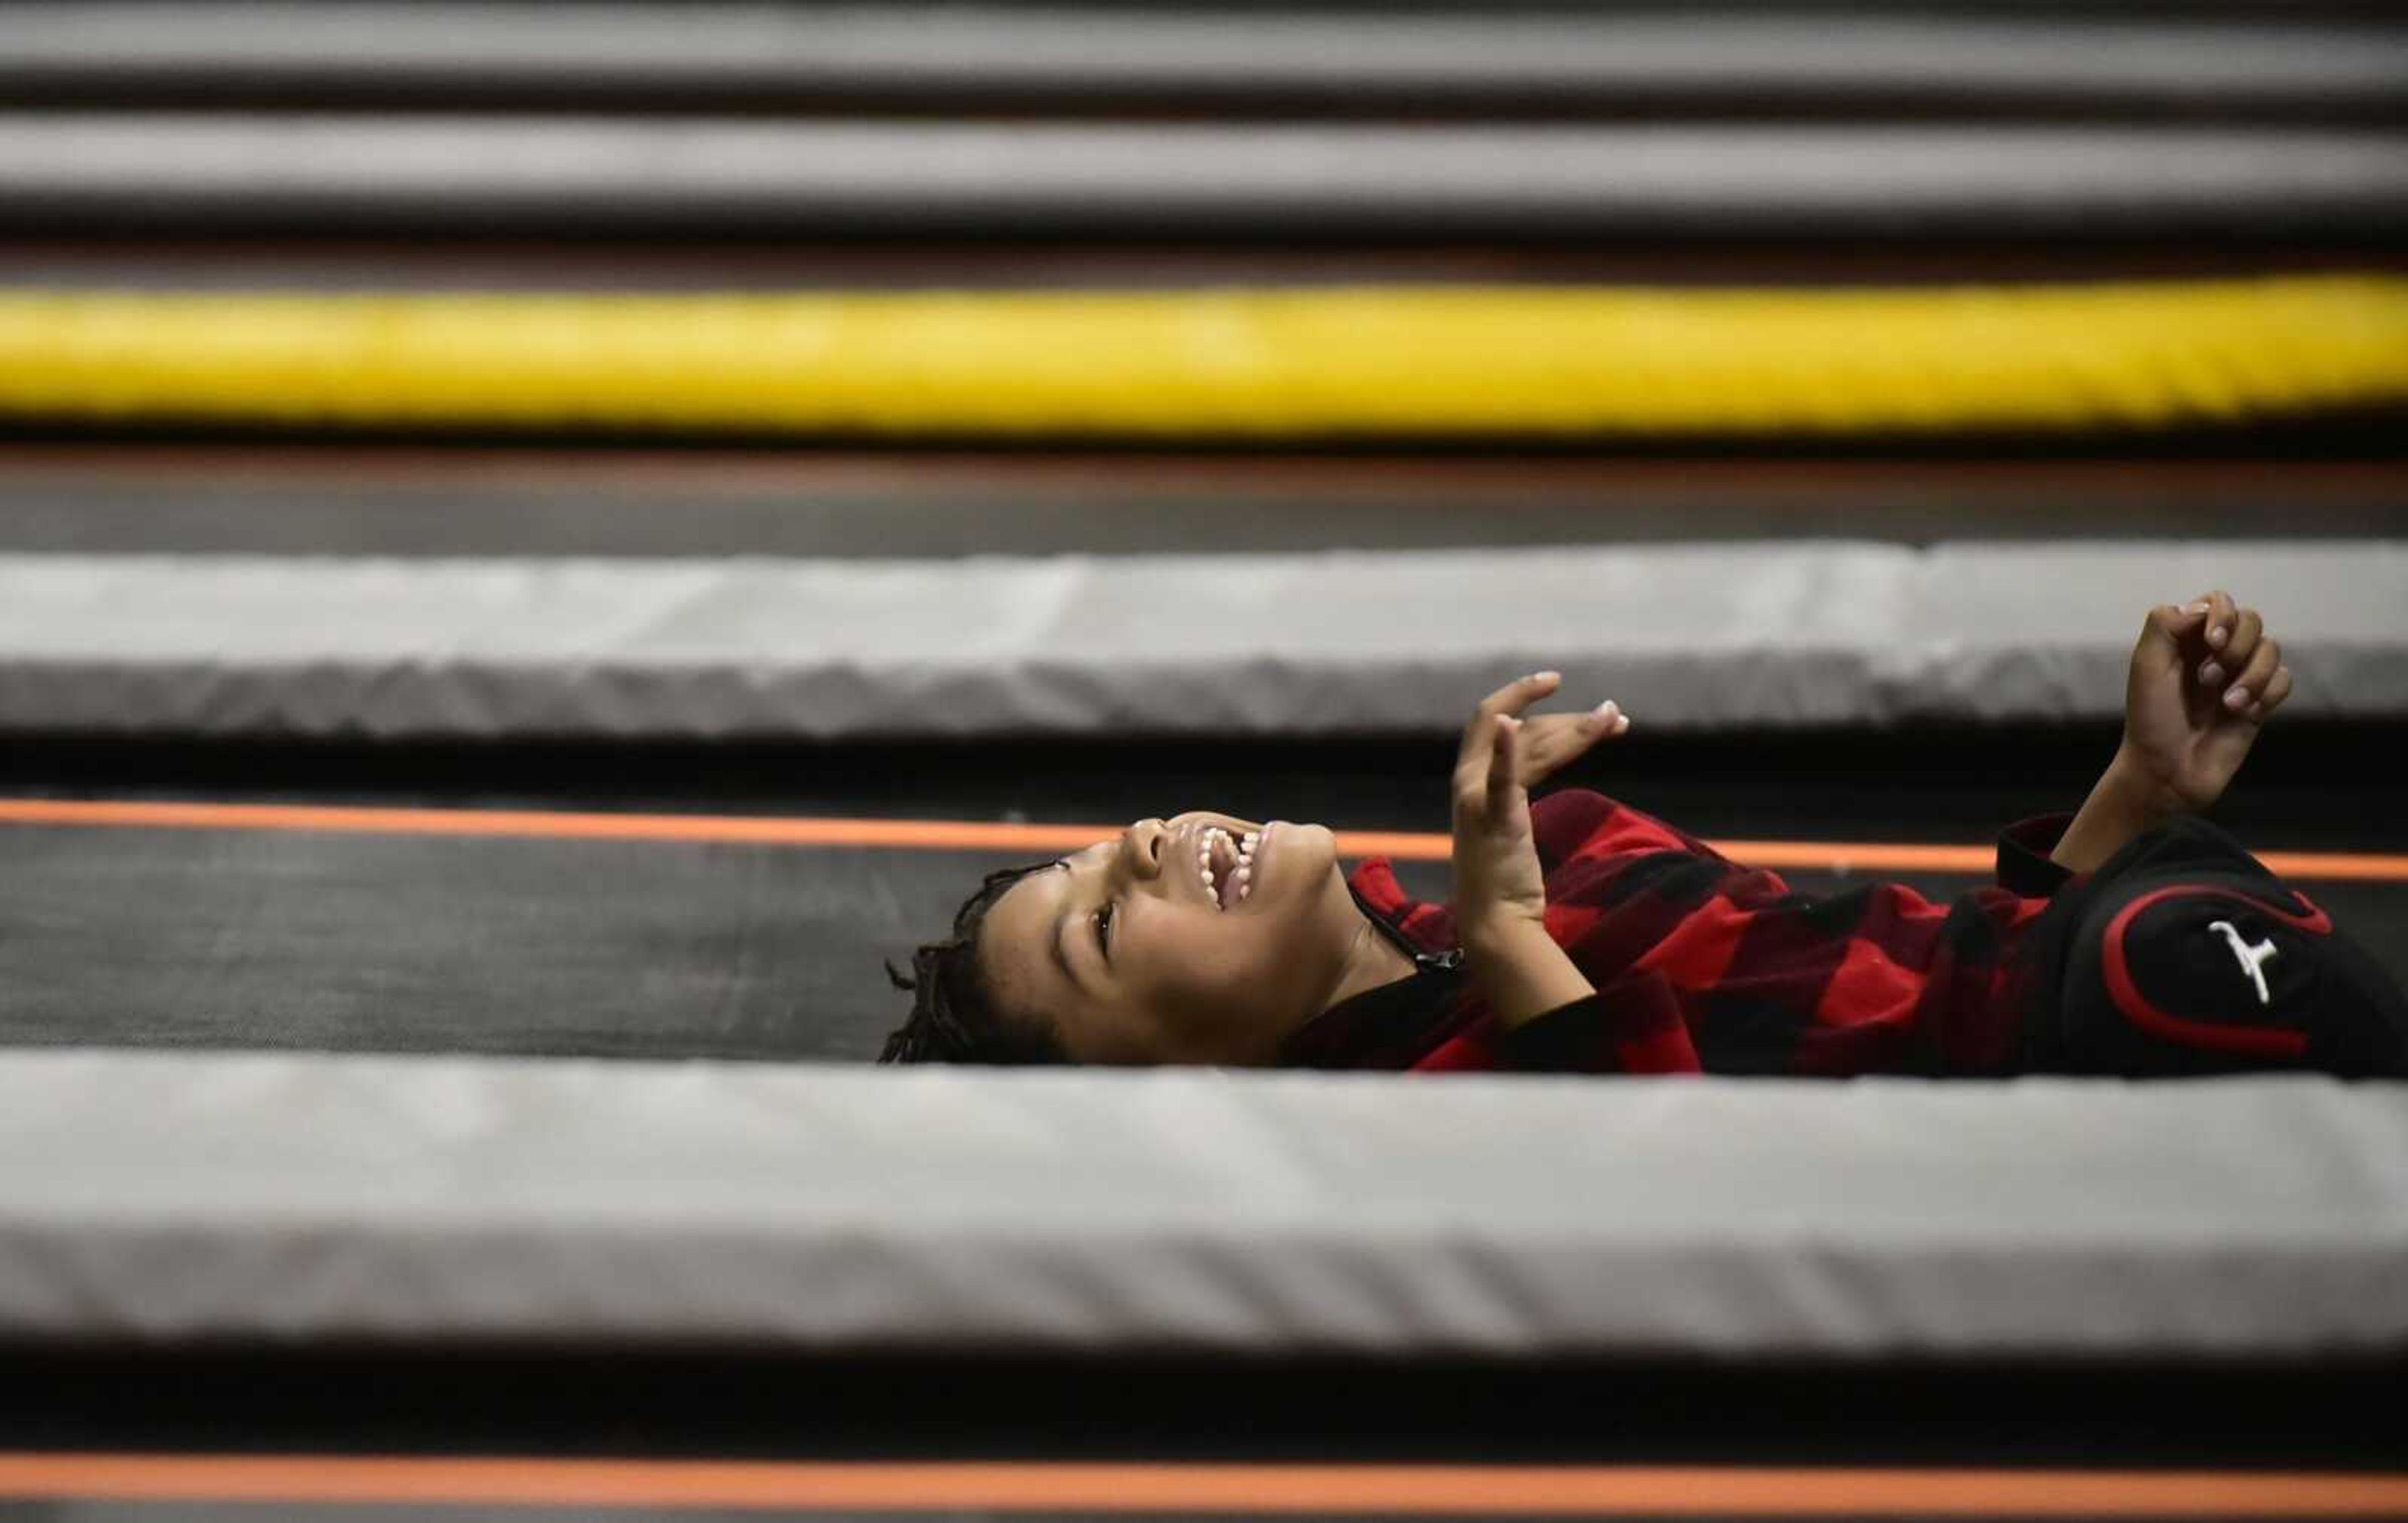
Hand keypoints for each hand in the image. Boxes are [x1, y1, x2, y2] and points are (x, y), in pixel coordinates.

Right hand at [1451, 671, 1629, 936]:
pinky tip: (1514, 722)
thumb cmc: (1504, 876)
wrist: (1496, 920)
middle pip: (1519, 726)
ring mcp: (1477, 798)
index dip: (1523, 694)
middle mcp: (1467, 780)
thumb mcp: (1509, 818)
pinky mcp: (1494, 818)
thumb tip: (1550, 752)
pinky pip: (1503, 776)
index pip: (1496, 719)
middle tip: (1613, 715)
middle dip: (1567, 717)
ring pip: (1531, 745)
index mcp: (1469, 778)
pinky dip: (1508, 747)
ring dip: (1576, 729)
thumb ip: (1518, 783)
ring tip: (1615, 720)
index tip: (1556, 681)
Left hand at [2120, 590, 2293, 814]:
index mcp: (2186, 639)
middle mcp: (2214, 653)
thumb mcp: (2146, 666)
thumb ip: (2165, 625)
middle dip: (2238, 646)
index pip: (2219, 602)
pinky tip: (2243, 714)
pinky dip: (2268, 693)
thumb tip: (2202, 607)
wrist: (2166, 772)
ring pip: (2272, 648)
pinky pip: (2284, 679)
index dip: (2222, 614)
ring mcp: (2239, 676)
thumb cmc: (2151, 720)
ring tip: (2227, 704)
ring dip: (2253, 674)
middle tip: (2207, 679)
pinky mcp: (2259, 702)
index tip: (2210, 641)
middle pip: (2252, 620)